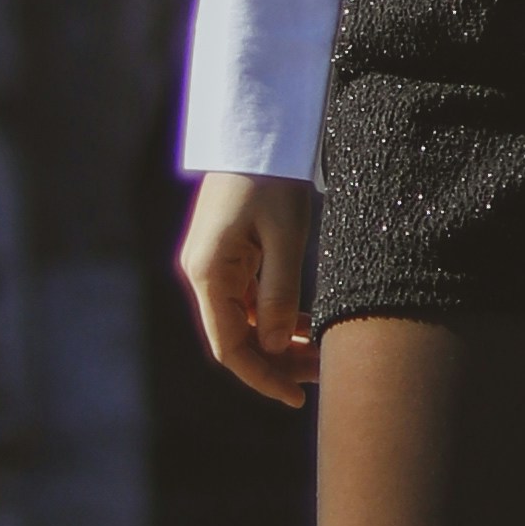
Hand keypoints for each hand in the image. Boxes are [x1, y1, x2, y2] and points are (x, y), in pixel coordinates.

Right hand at [180, 168, 319, 406]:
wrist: (257, 127)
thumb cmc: (273, 177)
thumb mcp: (286, 236)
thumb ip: (281, 294)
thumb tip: (277, 347)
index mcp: (208, 272)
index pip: (230, 346)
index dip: (263, 377)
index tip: (296, 398)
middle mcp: (202, 272)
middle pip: (236, 337)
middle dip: (277, 362)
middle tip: (322, 376)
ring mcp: (213, 263)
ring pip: (243, 320)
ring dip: (278, 341)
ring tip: (321, 353)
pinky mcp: (227, 253)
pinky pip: (247, 299)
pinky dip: (274, 316)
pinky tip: (305, 324)